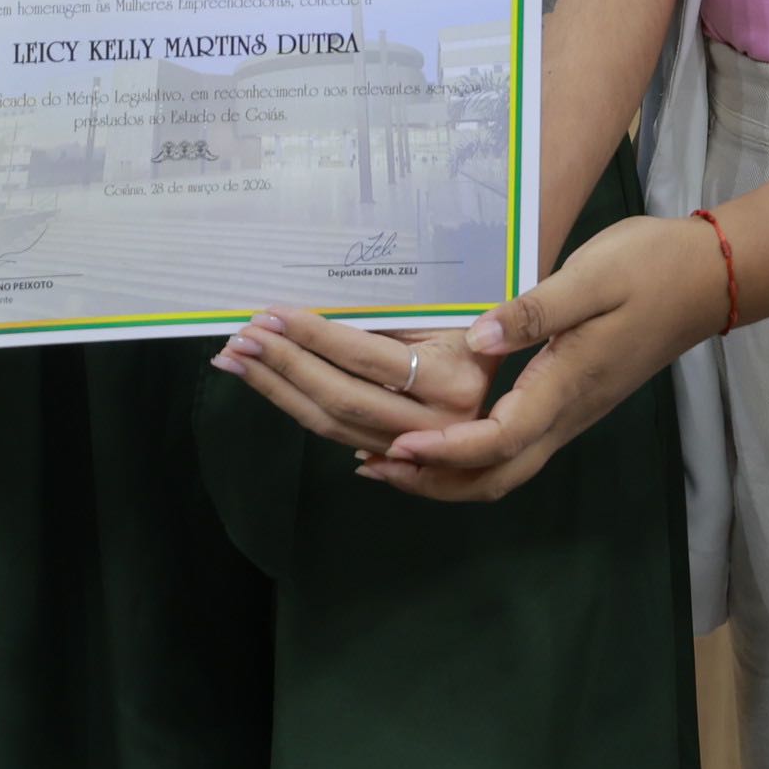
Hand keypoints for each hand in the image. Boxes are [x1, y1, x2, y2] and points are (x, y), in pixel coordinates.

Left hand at [214, 313, 494, 451]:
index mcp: (455, 380)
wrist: (532, 360)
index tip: (272, 314)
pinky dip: (298, 407)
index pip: (367, 358)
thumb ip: (388, 320)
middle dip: (283, 367)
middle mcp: (441, 424)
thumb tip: (304, 315)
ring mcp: (423, 447)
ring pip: (333, 426)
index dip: (315, 337)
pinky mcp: (405, 457)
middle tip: (238, 340)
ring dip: (278, 390)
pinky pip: (340, 436)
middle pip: (342, 399)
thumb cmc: (483, 318)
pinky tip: (269, 386)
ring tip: (237, 360)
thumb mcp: (446, 311)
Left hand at [363, 213, 731, 503]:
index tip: (394, 445)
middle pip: (495, 477)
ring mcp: (571, 413)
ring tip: (388, 458)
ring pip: (503, 469)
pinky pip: (513, 448)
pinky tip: (435, 431)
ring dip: (445, 474)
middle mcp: (567, 414)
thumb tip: (478, 335)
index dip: (444, 450)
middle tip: (370, 466)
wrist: (706, 279)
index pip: (497, 441)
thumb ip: (534, 311)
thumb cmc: (649, 268)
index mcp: (566, 386)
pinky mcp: (570, 402)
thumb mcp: (591, 276)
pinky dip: (467, 453)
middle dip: (432, 482)